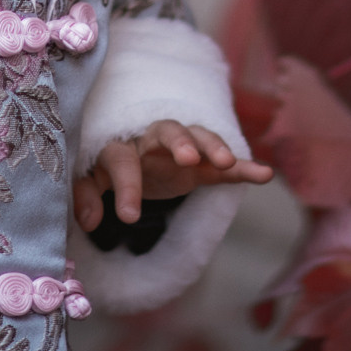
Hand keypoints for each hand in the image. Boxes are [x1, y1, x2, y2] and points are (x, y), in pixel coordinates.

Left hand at [71, 119, 274, 231]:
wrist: (132, 162)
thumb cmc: (108, 171)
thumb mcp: (92, 182)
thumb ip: (86, 196)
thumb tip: (87, 220)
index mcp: (120, 147)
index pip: (121, 160)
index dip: (126, 187)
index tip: (128, 217)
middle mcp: (151, 140)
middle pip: (166, 131)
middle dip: (178, 142)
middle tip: (187, 159)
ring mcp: (180, 149)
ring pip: (198, 137)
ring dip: (212, 146)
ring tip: (226, 162)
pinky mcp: (202, 164)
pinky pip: (225, 164)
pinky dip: (244, 167)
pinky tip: (265, 174)